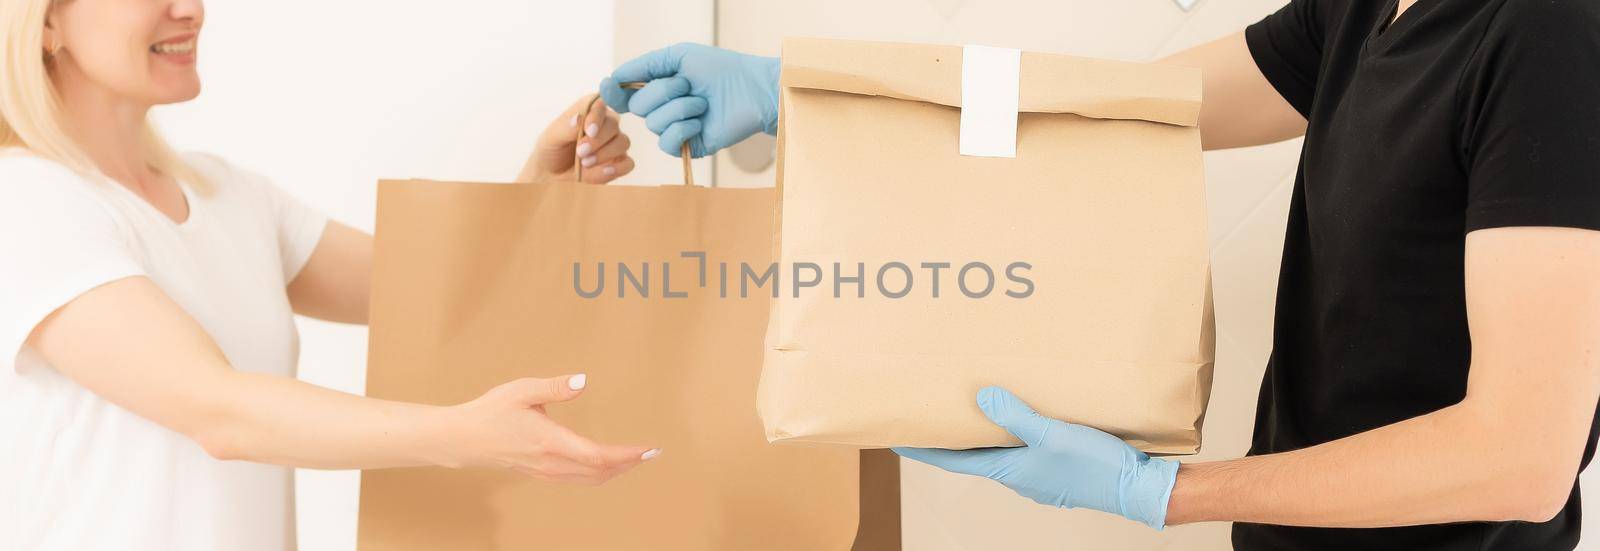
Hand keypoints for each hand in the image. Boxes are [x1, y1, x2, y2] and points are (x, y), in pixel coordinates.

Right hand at [449, 374, 658, 484]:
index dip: (627, 455)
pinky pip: (580, 479)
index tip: (649, 449)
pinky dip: (600, 473)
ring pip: (591, 479)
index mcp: (550, 442)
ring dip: (617, 470)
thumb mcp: (521, 390)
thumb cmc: (491, 411)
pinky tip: (608, 464)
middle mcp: (552, 462)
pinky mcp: (543, 473)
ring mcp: (547, 472)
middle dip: (629, 464)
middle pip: (600, 472)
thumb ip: (554, 386)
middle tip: (652, 453)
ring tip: (636, 458)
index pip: (598, 456)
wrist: (463, 439)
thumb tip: (583, 380)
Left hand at [518, 95, 634, 183]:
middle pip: (614, 125)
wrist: (551, 175)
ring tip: (585, 163)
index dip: (597, 117)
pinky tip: (603, 171)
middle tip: (580, 152)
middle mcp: (605, 124)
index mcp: (588, 111)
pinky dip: (617, 168)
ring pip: (623, 142)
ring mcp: (614, 144)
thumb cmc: (551, 151)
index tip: (588, 131)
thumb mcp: (551, 137)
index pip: (600, 105)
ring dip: (605, 154)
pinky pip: (628, 164)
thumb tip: (578, 118)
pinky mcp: (618, 163)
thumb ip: (565, 128)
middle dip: (597, 140)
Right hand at [599, 43, 779, 157]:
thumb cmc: (721, 70)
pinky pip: (667, 142)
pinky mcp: (688, 146)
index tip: (609, 85)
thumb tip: (614, 76)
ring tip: (703, 102)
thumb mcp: (679, 56)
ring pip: (653, 123)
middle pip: (637, 107)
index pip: (624, 94)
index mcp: (658, 87)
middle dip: (663, 91)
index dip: (613, 92)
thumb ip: (645, 65)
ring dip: (680, 108)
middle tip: (689, 85)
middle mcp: (663, 109)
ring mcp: (675, 129)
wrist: (752, 90)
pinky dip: (684, 128)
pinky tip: (701, 121)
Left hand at [893, 387, 1178, 528]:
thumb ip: (1016, 417)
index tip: (896, 439)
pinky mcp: (1059, 467)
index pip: (953, 460)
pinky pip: (1026, 447)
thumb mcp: (1053, 435)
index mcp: (1009, 471)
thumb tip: (981, 397)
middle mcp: (1018, 475)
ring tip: (973, 407)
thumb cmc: (1097, 466)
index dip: (924, 449)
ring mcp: (1039, 474)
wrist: (1140, 488)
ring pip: (1001, 450)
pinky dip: (1014, 431)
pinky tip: (1022, 413)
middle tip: (934, 413)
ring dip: (985, 432)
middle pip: (973, 455)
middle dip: (953, 436)